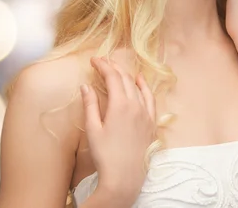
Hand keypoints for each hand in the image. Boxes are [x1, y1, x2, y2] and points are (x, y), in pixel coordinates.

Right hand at [80, 57, 155, 201]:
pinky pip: (150, 98)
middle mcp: (136, 105)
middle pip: (125, 78)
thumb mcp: (93, 129)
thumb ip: (90, 105)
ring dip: (126, 74)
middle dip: (113, 67)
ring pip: (137, 86)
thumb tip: (85, 86)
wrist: (124, 178)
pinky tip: (140, 80)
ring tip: (117, 67)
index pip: (112, 77)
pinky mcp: (151, 122)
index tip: (94, 59)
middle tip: (102, 61)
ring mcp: (146, 113)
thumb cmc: (105, 156)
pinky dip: (144, 86)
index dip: (103, 65)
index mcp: (120, 105)